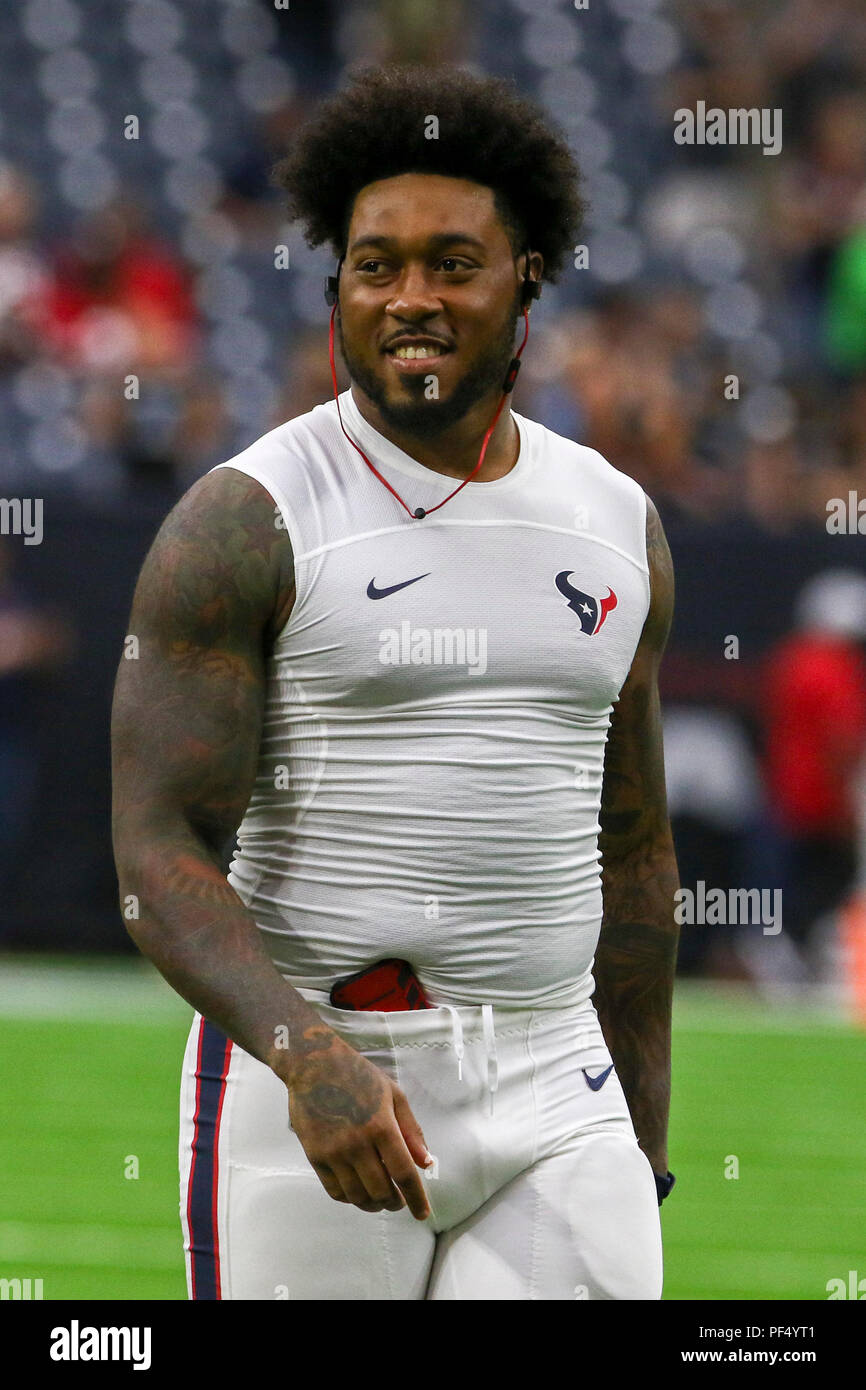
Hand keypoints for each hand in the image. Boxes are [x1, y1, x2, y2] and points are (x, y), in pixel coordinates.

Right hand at [286, 1029, 432, 1219]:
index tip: (422, 1213)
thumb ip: (411, 1130)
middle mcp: (357, 1143)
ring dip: (374, 1204)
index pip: (403, 1173)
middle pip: (381, 1191)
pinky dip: (351, 1199)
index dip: (416, 1198)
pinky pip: (335, 1191)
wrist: (313, 1065)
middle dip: (394, 1203)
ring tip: (380, 1200)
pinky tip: (358, 1192)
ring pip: (358, 1196)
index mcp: (381, 1126)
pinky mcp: (315, 1156)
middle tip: (399, 1201)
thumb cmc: (359, 1075)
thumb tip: (425, 1163)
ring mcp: (333, 1152)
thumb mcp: (393, 1094)